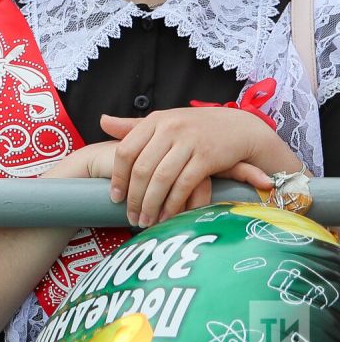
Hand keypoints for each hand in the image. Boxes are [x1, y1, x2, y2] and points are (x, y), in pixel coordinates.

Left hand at [100, 110, 277, 227]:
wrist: (240, 128)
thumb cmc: (196, 127)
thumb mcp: (165, 121)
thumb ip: (133, 126)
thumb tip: (102, 122)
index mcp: (154, 120)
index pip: (126, 151)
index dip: (118, 176)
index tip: (114, 197)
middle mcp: (169, 129)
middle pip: (142, 168)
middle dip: (134, 197)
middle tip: (130, 216)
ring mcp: (189, 142)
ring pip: (161, 178)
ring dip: (151, 204)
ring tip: (145, 221)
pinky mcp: (207, 157)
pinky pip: (184, 184)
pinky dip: (173, 203)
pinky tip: (167, 216)